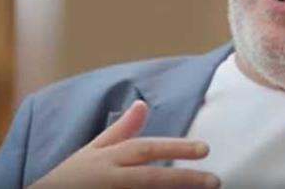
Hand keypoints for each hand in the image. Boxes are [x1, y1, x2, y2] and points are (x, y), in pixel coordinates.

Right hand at [28, 100, 219, 188]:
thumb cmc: (70, 179)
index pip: (146, 149)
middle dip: (183, 178)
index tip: (205, 149)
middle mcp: (110, 179)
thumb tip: (143, 104)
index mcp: (108, 159)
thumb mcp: (92, 151)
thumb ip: (120, 130)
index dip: (176, 148)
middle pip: (151, 178)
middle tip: (214, 180)